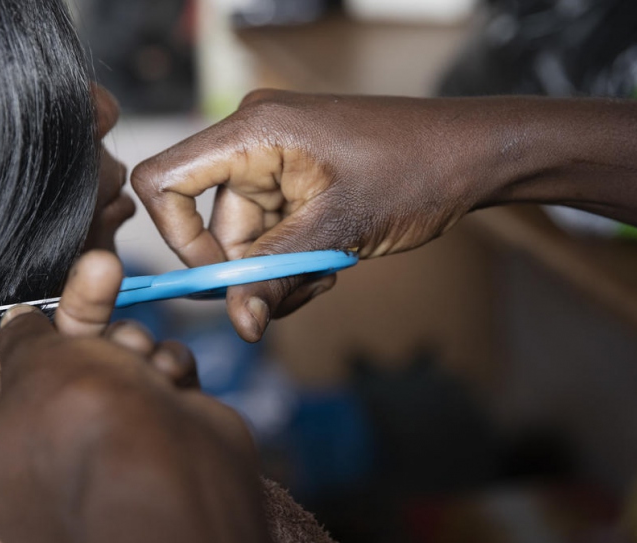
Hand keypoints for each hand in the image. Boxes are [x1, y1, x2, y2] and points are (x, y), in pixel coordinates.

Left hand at [0, 251, 268, 542]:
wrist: (174, 473)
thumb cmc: (87, 424)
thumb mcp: (33, 358)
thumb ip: (21, 334)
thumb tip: (18, 323)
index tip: (24, 324)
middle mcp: (40, 465)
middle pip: (54, 370)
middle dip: (84, 316)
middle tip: (101, 270)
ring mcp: (101, 455)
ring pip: (108, 368)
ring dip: (126, 346)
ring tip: (136, 352)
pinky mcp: (154, 441)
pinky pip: (149, 388)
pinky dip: (161, 373)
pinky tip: (166, 376)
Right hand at [131, 90, 488, 340]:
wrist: (472, 154)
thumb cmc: (414, 169)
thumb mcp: (336, 231)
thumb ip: (276, 275)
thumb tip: (239, 323)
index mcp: (252, 132)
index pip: (164, 180)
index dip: (177, 236)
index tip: (221, 277)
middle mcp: (252, 141)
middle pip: (209, 223)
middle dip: (250, 270)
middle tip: (297, 290)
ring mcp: (273, 161)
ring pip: (245, 238)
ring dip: (279, 271)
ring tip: (327, 273)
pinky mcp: (292, 180)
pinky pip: (270, 233)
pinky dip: (291, 260)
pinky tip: (330, 263)